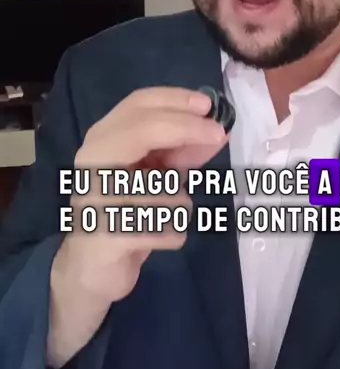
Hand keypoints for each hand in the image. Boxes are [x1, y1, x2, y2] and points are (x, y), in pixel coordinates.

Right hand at [54, 86, 226, 301]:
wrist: (91, 269)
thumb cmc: (128, 212)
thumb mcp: (157, 174)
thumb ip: (182, 152)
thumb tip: (219, 131)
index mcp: (104, 139)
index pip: (138, 104)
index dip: (175, 100)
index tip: (208, 105)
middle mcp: (93, 160)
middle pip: (143, 129)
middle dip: (186, 129)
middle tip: (219, 135)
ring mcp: (95, 196)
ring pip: (161, 185)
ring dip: (178, 203)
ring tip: (162, 215)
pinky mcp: (107, 235)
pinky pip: (165, 226)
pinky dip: (172, 233)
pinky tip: (155, 238)